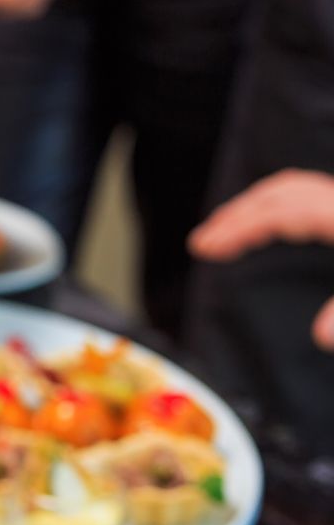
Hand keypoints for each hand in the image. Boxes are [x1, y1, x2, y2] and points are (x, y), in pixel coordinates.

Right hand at [192, 170, 333, 349]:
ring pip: (291, 188)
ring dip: (253, 205)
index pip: (278, 213)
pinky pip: (306, 194)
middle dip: (235, 215)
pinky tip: (272, 224)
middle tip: (203, 241)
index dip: (237, 228)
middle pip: (278, 193)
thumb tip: (321, 337)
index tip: (204, 248)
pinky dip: (277, 203)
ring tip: (227, 229)